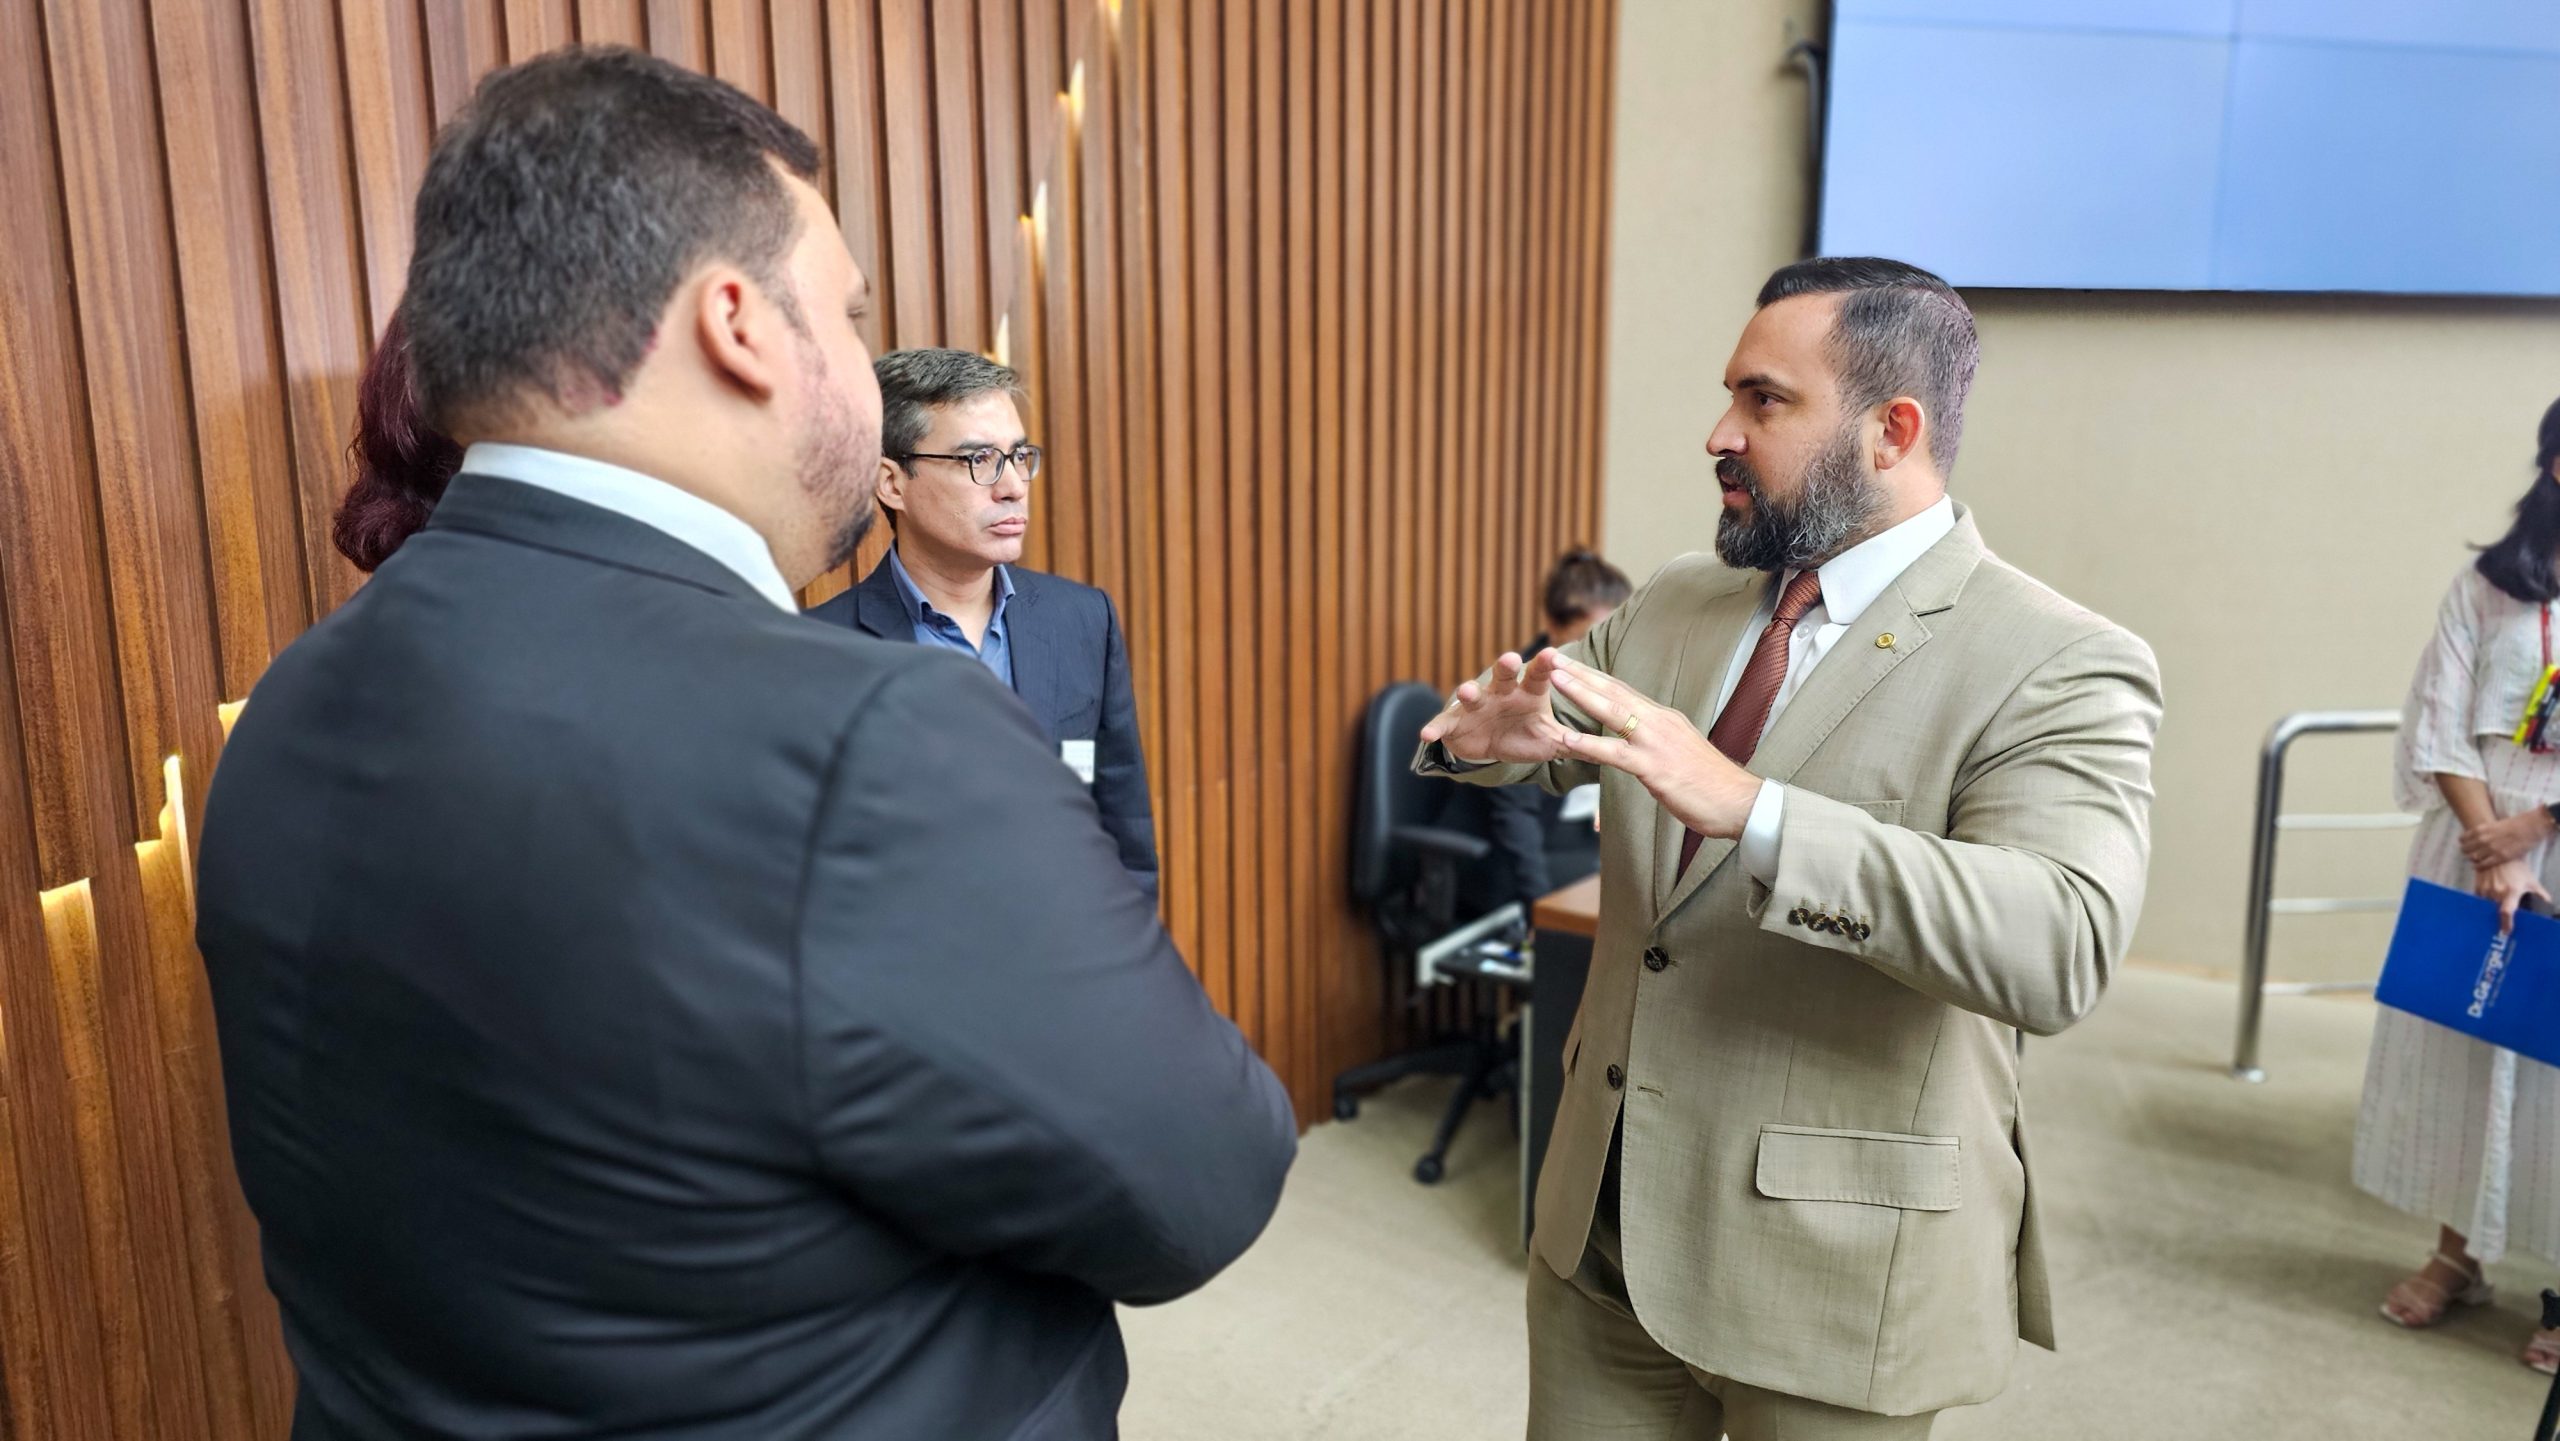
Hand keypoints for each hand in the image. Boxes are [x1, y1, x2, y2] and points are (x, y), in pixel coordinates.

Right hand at [1416, 650, 1576, 764]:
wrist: (1490, 745)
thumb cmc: (1524, 735)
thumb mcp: (1551, 740)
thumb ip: (1576, 743)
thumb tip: (1614, 752)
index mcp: (1528, 693)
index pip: (1540, 676)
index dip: (1545, 665)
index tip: (1552, 654)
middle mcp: (1501, 693)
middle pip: (1504, 676)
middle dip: (1505, 667)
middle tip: (1510, 658)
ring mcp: (1477, 706)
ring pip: (1472, 694)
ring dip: (1468, 691)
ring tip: (1467, 690)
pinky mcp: (1455, 722)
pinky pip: (1444, 724)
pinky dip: (1435, 728)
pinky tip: (1426, 733)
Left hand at [1540, 653, 1761, 839]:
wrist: (1740, 802)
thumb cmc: (1711, 784)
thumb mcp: (1680, 752)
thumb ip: (1658, 741)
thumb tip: (1639, 740)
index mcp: (1664, 718)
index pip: (1624, 690)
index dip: (1596, 676)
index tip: (1573, 665)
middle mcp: (1659, 722)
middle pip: (1614, 691)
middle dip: (1581, 674)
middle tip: (1553, 659)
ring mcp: (1655, 742)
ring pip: (1612, 711)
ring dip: (1580, 693)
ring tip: (1554, 680)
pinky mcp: (1653, 766)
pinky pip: (1614, 753)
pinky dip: (1588, 744)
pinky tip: (1566, 738)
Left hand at [2459, 808, 2554, 868]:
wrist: (2530, 827)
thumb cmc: (2515, 824)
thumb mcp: (2494, 824)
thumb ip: (2485, 832)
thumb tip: (2477, 838)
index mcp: (2480, 829)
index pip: (2462, 839)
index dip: (2463, 843)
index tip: (2465, 845)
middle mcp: (2483, 839)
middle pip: (2465, 849)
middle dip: (2466, 852)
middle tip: (2468, 854)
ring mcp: (2491, 848)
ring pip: (2473, 857)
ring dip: (2472, 859)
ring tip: (2475, 860)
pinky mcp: (2500, 857)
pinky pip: (2483, 864)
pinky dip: (2479, 866)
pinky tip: (2478, 867)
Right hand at [2475, 857, 2550, 932]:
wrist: (2498, 852)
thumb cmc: (2517, 867)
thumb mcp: (2531, 881)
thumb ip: (2541, 895)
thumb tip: (2548, 906)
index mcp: (2512, 890)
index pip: (2506, 911)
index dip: (2506, 923)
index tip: (2507, 931)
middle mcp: (2497, 891)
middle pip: (2496, 913)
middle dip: (2499, 920)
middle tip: (2503, 925)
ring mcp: (2486, 889)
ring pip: (2487, 908)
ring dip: (2492, 911)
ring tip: (2497, 912)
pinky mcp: (2478, 887)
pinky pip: (2481, 902)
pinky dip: (2486, 904)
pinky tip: (2491, 902)